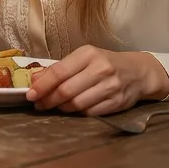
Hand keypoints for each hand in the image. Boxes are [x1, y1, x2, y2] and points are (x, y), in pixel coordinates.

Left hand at [26, 45, 168, 115]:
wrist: (138, 72)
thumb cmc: (105, 63)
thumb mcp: (83, 58)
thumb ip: (60, 68)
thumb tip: (35, 79)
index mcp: (89, 54)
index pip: (59, 72)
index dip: (42, 85)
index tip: (30, 94)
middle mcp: (101, 69)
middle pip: (66, 91)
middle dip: (48, 100)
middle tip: (38, 104)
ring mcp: (110, 87)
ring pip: (77, 104)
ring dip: (61, 108)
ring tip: (53, 106)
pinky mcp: (117, 103)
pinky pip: (90, 113)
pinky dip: (77, 113)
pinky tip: (71, 110)